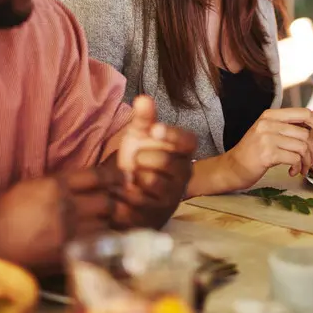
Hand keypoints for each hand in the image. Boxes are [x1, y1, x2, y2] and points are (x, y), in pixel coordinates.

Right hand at [0, 168, 119, 266]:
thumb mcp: (33, 186)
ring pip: (104, 224)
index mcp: (56, 185)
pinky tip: (94, 240)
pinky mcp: (67, 253)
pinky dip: (97, 242)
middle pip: (107, 201)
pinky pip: (94, 245)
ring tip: (100, 224)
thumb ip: (60, 183)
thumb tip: (88, 181)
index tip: (124, 178)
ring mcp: (68, 231)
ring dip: (106, 224)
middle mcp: (66, 206)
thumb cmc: (7, 212)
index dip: (114, 177)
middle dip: (111, 203)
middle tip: (111, 206)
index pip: (97, 176)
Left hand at [111, 96, 196, 228]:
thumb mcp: (139, 136)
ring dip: (134, 177)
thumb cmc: (139, 159)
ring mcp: (173, 195)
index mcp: (184, 151)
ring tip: (130, 177)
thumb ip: (144, 118)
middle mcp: (185, 173)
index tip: (155, 129)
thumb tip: (143, 98)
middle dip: (143, 157)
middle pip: (165, 160)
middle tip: (136, 160)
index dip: (172, 135)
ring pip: (152, 181)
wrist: (128, 193)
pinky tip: (124, 191)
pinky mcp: (159, 214)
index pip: (188, 141)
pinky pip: (140, 201)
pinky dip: (126, 194)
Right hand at [225, 108, 312, 187]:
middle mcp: (268, 123)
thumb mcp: (270, 132)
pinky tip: (292, 171)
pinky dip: (297, 167)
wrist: (232, 168)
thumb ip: (291, 124)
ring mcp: (267, 138)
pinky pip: (294, 158)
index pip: (304, 113)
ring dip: (306, 161)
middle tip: (308, 161)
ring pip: (302, 146)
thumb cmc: (252, 152)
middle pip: (305, 133)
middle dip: (312, 150)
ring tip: (300, 168)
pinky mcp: (267, 153)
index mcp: (270, 115)